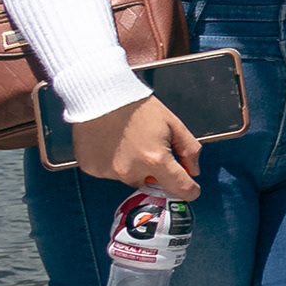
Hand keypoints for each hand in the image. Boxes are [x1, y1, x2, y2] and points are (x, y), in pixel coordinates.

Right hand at [76, 93, 201, 196]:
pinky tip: (112, 144)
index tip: (191, 187)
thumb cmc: (138, 107)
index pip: (180, 189)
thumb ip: (189, 150)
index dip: (190, 190)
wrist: (101, 96)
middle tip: (149, 146)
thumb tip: (194, 171)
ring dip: (132, 166)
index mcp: (156, 160)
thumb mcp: (174, 124)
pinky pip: (108, 172)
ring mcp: (109, 172)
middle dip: (155, 170)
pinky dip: (113, 162)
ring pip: (128, 178)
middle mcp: (131, 171)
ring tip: (128, 141)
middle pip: (151, 183)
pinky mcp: (91, 169)